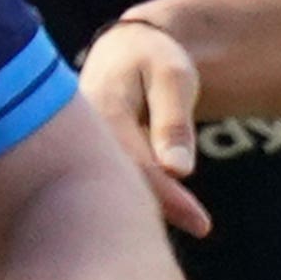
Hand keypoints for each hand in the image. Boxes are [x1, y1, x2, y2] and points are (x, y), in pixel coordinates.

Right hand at [76, 18, 214, 238]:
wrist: (121, 50)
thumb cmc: (152, 61)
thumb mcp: (172, 78)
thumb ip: (173, 122)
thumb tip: (178, 171)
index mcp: (101, 111)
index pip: (138, 166)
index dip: (170, 199)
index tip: (202, 225)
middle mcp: (80, 135)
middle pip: (118, 187)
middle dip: (155, 215)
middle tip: (201, 228)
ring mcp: (78, 149)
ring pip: (111, 190)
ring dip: (143, 213)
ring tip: (187, 229)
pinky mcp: (86, 159)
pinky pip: (109, 185)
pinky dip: (135, 201)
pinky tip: (166, 216)